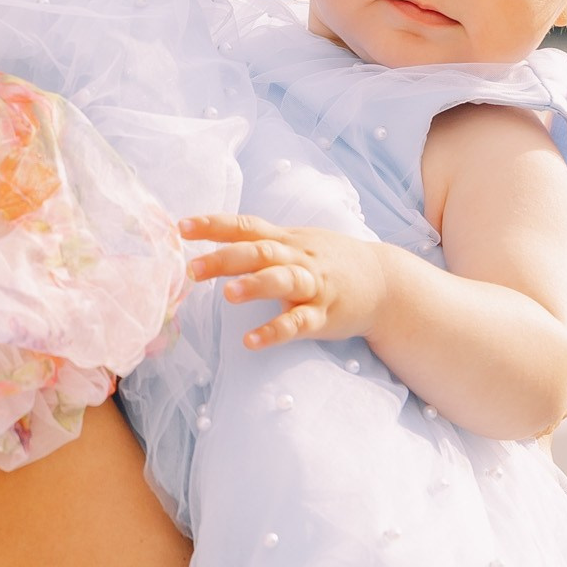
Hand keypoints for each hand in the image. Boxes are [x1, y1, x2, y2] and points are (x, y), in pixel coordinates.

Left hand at [179, 214, 393, 348]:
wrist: (384, 282)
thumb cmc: (329, 261)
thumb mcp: (296, 243)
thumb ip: (259, 242)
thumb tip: (212, 239)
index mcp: (285, 240)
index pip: (245, 226)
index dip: (213, 225)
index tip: (181, 227)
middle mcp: (297, 258)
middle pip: (260, 252)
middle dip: (226, 259)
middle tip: (193, 269)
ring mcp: (313, 286)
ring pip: (283, 281)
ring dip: (256, 285)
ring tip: (228, 295)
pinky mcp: (324, 315)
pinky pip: (299, 322)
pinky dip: (275, 331)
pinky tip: (252, 341)